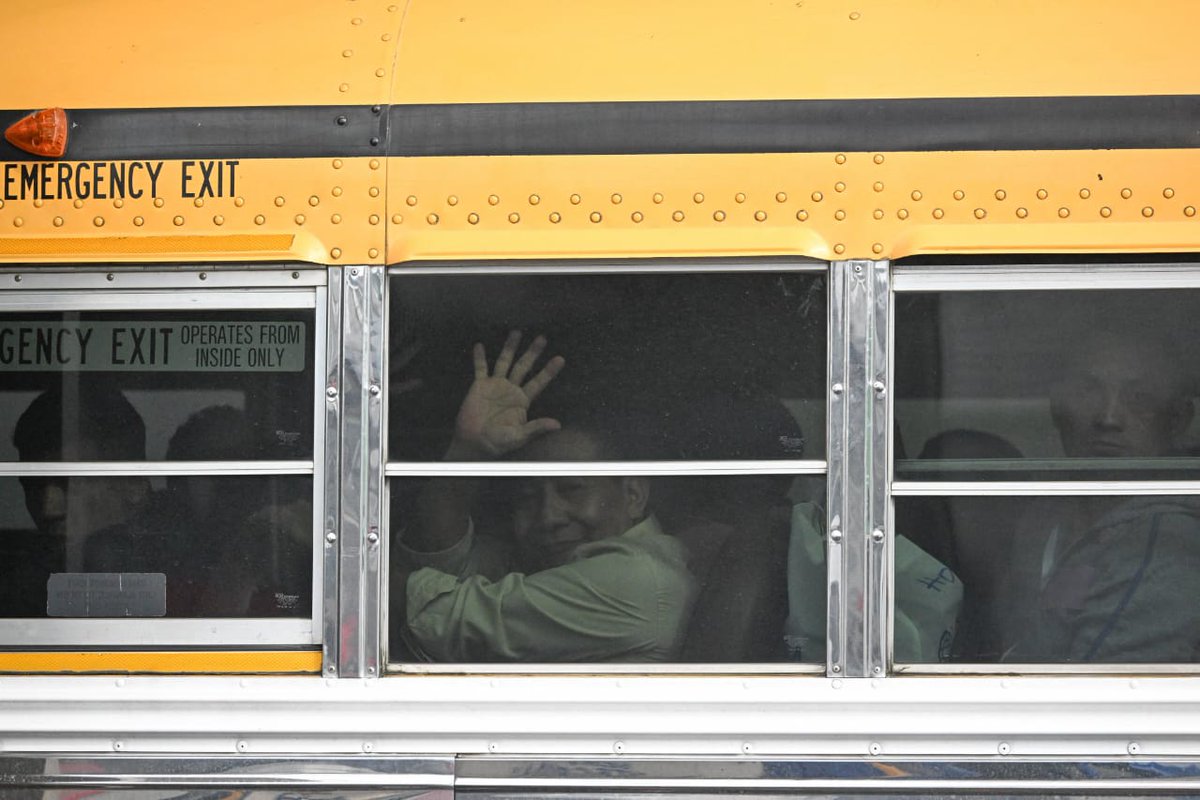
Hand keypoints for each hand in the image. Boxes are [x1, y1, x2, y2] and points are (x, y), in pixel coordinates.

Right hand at [449, 331, 564, 458]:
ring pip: (504, 362)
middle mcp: (511, 390)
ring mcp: (495, 386)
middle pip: (524, 367)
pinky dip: (479, 358)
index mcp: (522, 400)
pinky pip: (480, 368)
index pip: (539, 382)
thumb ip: (537, 428)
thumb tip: (557, 425)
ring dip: (510, 348)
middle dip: (533, 353)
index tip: (560, 359)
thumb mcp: (520, 436)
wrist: (475, 442)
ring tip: (517, 332)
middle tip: (542, 338)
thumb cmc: (499, 442)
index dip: (549, 371)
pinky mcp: (479, 386)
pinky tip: (480, 346)